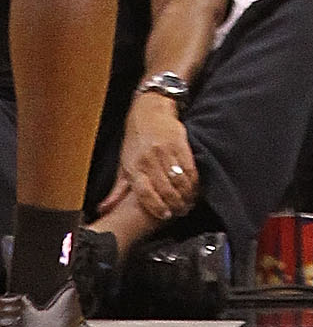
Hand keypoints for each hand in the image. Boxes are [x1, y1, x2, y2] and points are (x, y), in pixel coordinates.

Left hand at [115, 93, 197, 224]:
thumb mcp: (123, 164)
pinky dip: (194, 179)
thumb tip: (104, 209)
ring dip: (186, 194)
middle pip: (165, 188)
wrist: (149, 111)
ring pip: (178, 179)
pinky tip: (195, 186)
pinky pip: (189, 165)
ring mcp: (165, 151)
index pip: (145, 193)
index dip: (156, 207)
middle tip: (181, 211)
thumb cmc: (135, 141)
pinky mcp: (179, 142)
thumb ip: (117, 190)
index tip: (165, 216)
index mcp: (134, 167)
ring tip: (189, 202)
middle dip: (175, 204)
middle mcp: (149, 160)